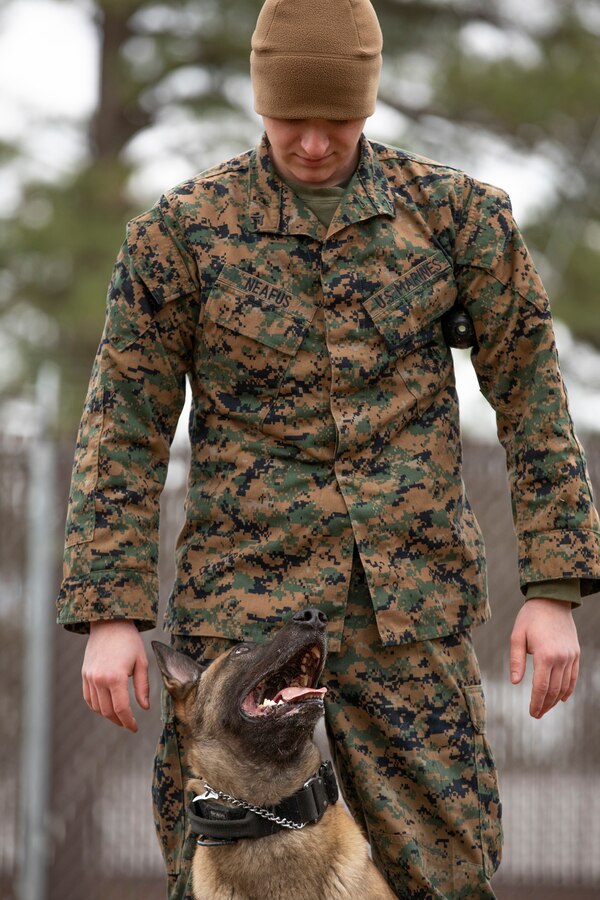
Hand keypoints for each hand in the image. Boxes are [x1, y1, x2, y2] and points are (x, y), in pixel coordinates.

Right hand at [82, 620, 149, 731]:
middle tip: (129, 724)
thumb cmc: (129, 641)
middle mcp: (99, 679)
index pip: (121, 708)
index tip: (135, 728)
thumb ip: (142, 687)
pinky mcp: (84, 674)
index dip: (128, 722)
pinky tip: (106, 707)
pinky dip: (96, 707)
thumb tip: (144, 708)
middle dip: (119, 721)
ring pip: (97, 707)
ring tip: (120, 716)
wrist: (109, 623)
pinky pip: (88, 698)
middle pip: (108, 711)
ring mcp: (89, 677)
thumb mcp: (141, 662)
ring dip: (108, 715)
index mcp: (116, 677)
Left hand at [510, 598, 579, 718]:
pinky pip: (573, 676)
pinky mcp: (575, 653)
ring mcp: (570, 656)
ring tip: (545, 707)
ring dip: (555, 700)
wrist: (552, 601)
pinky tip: (561, 698)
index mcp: (545, 655)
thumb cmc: (530, 617)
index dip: (536, 702)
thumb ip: (517, 660)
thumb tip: (515, 682)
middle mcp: (560, 658)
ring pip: (564, 686)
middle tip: (536, 714)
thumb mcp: (517, 636)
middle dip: (544, 705)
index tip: (531, 713)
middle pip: (553, 690)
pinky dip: (568, 689)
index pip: (541, 687)